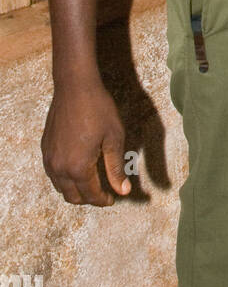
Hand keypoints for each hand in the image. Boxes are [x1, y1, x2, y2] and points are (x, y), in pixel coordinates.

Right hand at [42, 79, 130, 206]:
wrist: (75, 86)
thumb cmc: (98, 109)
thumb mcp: (114, 138)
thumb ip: (116, 168)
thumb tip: (123, 191)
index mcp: (79, 167)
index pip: (91, 195)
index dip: (103, 200)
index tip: (112, 198)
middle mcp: (60, 168)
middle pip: (73, 197)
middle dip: (89, 198)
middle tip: (103, 192)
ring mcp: (49, 159)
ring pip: (60, 187)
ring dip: (75, 190)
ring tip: (91, 182)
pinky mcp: (45, 148)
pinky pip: (53, 173)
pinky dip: (64, 178)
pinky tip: (76, 168)